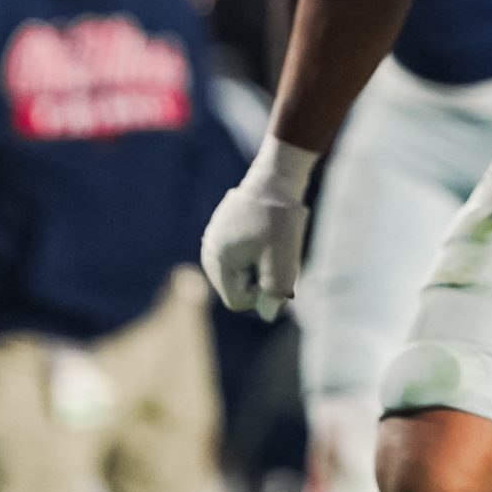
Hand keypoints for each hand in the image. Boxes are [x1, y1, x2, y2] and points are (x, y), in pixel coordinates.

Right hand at [200, 139, 315, 319]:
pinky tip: (271, 234)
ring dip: (264, 264)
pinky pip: (245, 256)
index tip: (276, 268)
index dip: (261, 293)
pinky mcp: (227, 232)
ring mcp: (217, 242)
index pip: (237, 300)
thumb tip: (268, 314)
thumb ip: (273, 289)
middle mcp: (210, 253)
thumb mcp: (281, 257)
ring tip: (276, 242)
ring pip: (244, 271)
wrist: (278, 177)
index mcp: (217, 261)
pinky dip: (261, 252)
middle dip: (262, 278)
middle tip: (278, 252)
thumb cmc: (279, 218)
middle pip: (239, 287)